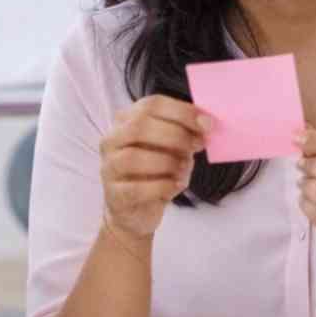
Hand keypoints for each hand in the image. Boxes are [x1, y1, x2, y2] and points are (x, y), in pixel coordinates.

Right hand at [100, 96, 209, 242]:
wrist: (135, 212)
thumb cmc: (156, 174)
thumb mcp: (174, 150)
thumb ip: (185, 135)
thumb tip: (205, 124)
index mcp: (127, 121)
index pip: (151, 105)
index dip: (181, 111)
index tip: (207, 123)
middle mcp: (112, 140)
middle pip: (139, 127)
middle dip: (175, 135)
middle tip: (197, 144)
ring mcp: (108, 167)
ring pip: (133, 157)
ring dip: (166, 162)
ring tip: (184, 169)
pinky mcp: (113, 194)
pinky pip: (135, 188)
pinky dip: (161, 187)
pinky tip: (175, 186)